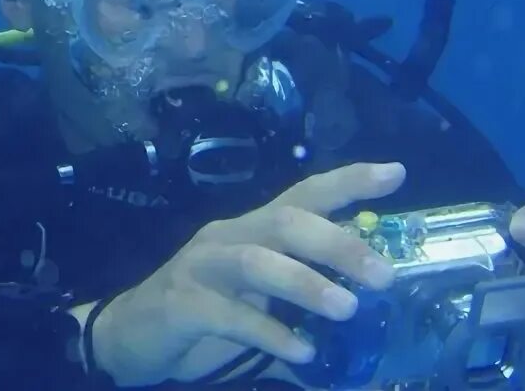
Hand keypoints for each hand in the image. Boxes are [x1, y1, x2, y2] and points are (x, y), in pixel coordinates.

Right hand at [91, 162, 405, 386]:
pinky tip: (302, 351)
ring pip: (256, 261)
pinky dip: (269, 332)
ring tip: (348, 309)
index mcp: (252, 229)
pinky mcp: (181, 303)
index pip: (304, 193)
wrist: (129, 335)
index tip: (395, 174)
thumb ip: (300, 307)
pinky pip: (229, 314)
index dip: (349, 181)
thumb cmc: (204, 314)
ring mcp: (201, 267)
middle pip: (285, 221)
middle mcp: (228, 236)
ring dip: (305, 283)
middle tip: (383, 276)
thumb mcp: (257, 300)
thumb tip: (360, 328)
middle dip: (338, 242)